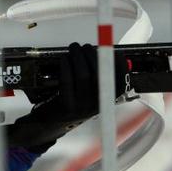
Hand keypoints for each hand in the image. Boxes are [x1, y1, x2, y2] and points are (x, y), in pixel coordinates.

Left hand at [6, 42, 128, 153]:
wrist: (52, 124)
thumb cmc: (72, 103)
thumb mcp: (90, 95)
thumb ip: (98, 76)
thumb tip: (101, 52)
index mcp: (105, 101)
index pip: (120, 83)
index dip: (120, 66)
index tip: (114, 51)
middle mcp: (96, 105)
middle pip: (100, 75)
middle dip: (93, 55)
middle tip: (86, 47)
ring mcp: (81, 106)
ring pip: (84, 75)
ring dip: (79, 57)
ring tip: (74, 48)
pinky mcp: (66, 105)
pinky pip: (67, 81)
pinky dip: (67, 66)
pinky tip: (65, 59)